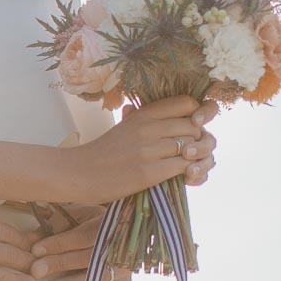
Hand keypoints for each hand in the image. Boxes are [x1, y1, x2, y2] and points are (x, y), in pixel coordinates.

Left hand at [28, 206, 134, 280]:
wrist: (120, 233)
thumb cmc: (90, 222)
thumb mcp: (76, 216)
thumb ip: (56, 226)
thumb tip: (31, 240)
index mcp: (110, 223)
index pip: (84, 235)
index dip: (59, 243)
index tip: (36, 250)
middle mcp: (121, 246)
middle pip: (89, 257)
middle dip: (60, 264)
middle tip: (37, 271)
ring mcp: (124, 266)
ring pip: (97, 278)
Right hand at [65, 97, 215, 202]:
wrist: (78, 174)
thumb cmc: (102, 153)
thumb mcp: (123, 127)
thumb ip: (142, 118)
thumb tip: (159, 112)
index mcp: (143, 114)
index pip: (187, 103)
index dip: (198, 115)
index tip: (193, 128)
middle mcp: (148, 127)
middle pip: (194, 127)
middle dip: (201, 140)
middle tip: (195, 153)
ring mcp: (149, 149)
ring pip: (194, 147)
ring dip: (200, 159)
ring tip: (193, 167)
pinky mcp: (149, 172)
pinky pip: (185, 167)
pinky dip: (192, 173)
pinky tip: (187, 178)